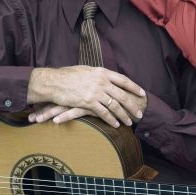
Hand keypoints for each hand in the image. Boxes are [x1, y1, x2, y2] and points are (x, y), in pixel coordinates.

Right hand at [27, 66, 145, 127]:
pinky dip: (111, 119)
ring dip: (123, 115)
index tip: (142, 93)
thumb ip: (98, 74)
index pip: (123, 80)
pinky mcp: (88, 102)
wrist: (54, 82)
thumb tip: (106, 77)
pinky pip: (103, 113)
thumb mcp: (86, 70)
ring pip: (114, 105)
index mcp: (102, 72)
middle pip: (122, 95)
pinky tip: (116, 124)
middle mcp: (101, 81)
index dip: (134, 87)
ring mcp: (95, 92)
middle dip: (132, 105)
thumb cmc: (68, 75)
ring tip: (129, 122)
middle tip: (139, 113)